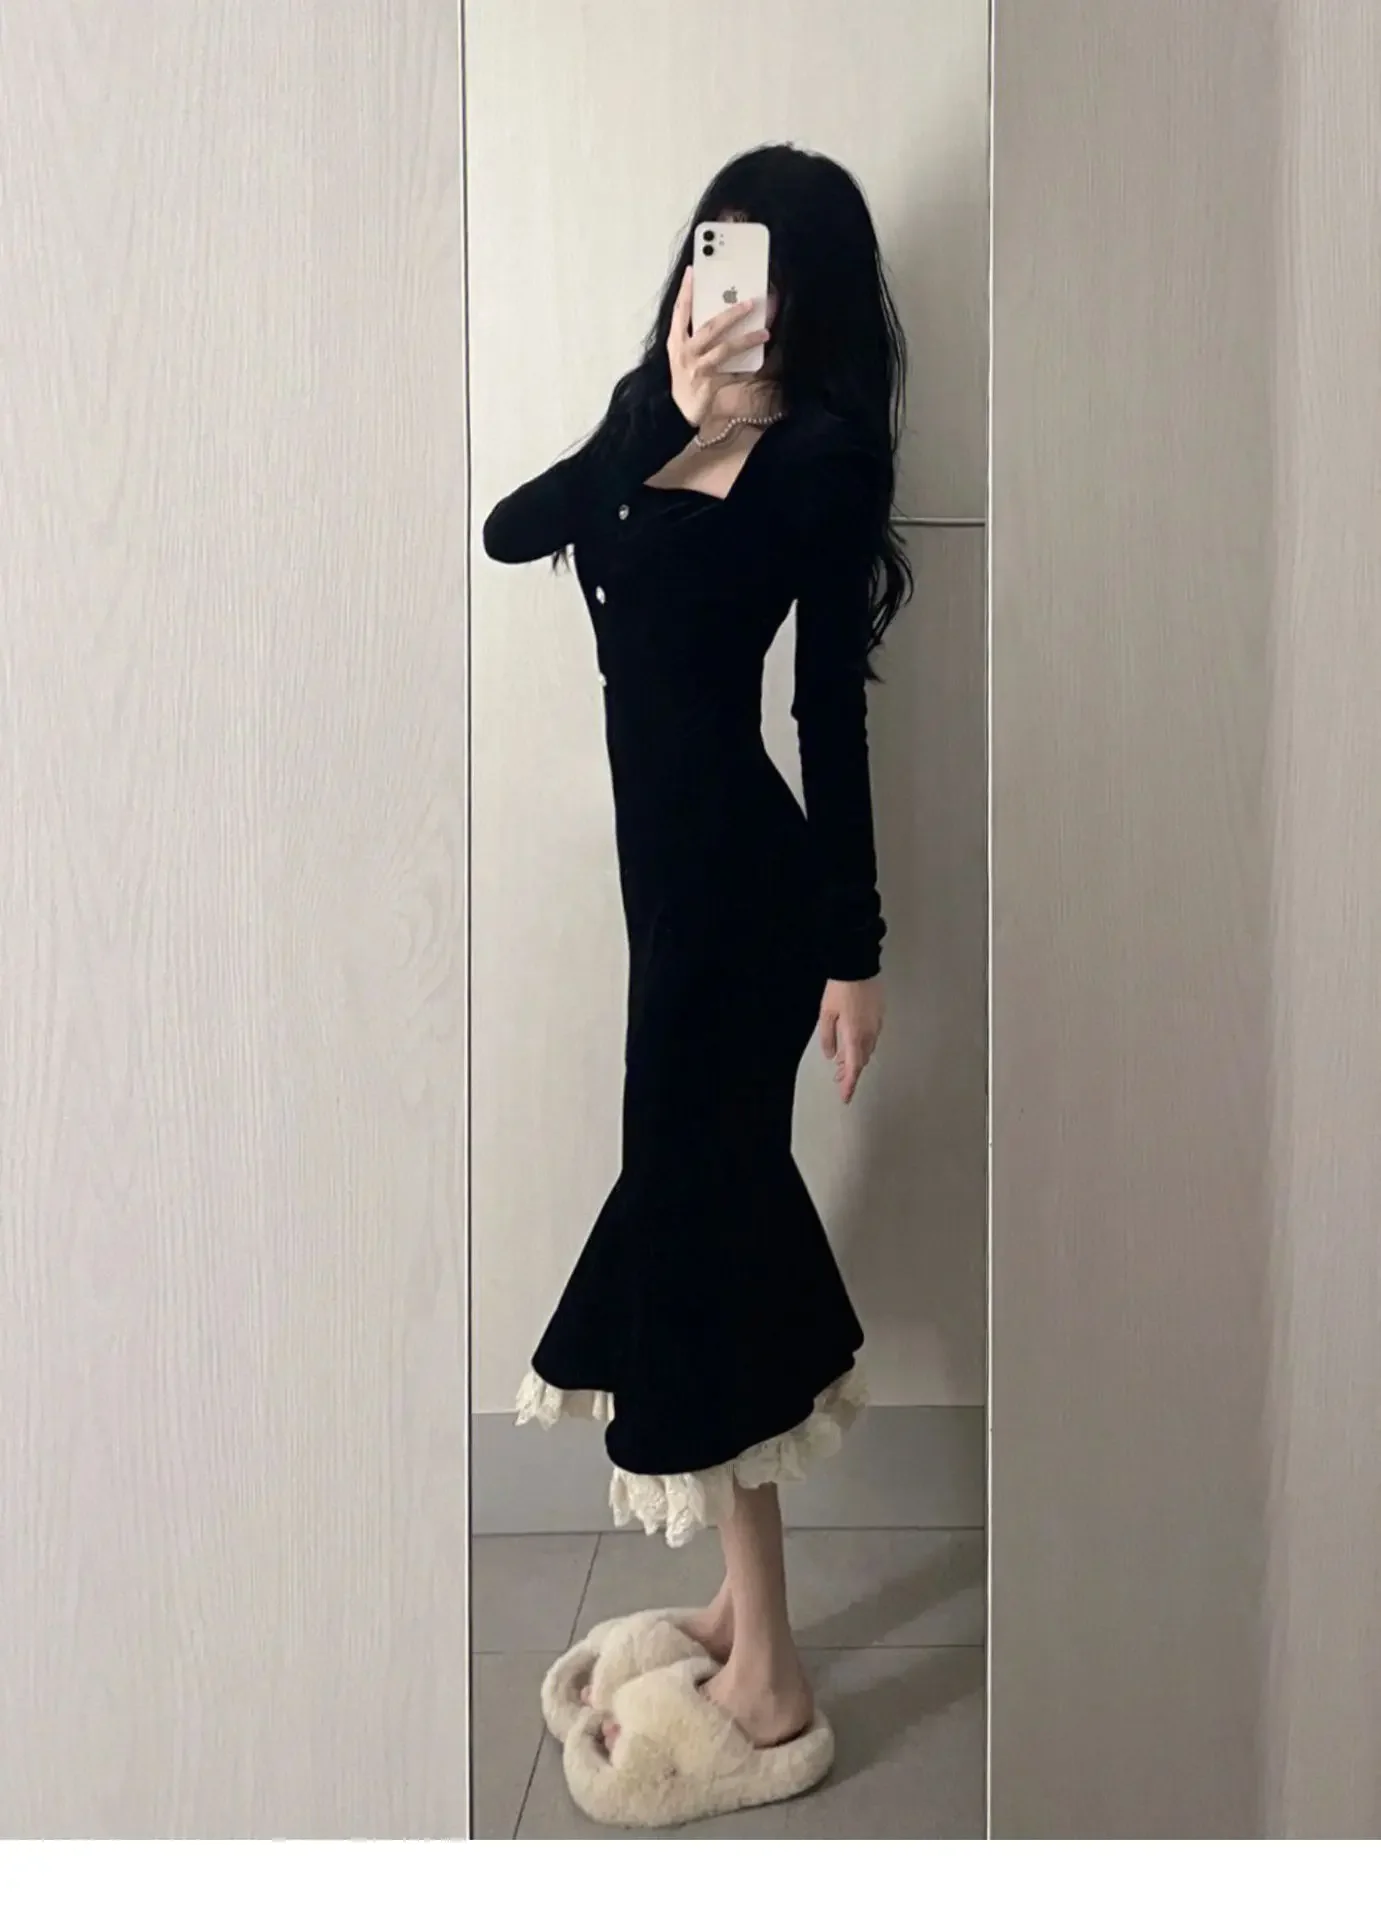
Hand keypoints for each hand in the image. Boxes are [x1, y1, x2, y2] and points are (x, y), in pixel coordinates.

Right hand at [666, 266, 770, 428]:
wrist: (678, 413)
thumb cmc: (687, 381)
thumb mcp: (688, 356)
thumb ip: (700, 338)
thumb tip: (727, 318)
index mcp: (676, 341)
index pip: (679, 310)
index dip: (686, 290)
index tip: (693, 271)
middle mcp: (683, 351)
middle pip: (709, 326)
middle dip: (731, 313)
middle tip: (750, 302)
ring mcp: (694, 367)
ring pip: (723, 347)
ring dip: (746, 338)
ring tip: (764, 332)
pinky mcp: (706, 382)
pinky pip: (731, 370)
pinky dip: (746, 365)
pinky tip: (759, 360)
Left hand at [819, 978, 883, 1104]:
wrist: (859, 966)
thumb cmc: (840, 989)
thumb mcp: (826, 1014)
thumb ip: (828, 1037)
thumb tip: (831, 1056)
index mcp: (855, 1036)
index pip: (853, 1067)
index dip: (849, 1084)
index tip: (846, 1098)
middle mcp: (869, 1034)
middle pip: (861, 1061)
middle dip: (850, 1073)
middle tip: (839, 1080)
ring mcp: (877, 1025)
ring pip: (867, 1050)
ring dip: (856, 1060)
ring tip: (842, 1064)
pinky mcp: (880, 1016)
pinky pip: (871, 1038)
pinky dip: (862, 1046)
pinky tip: (853, 1044)